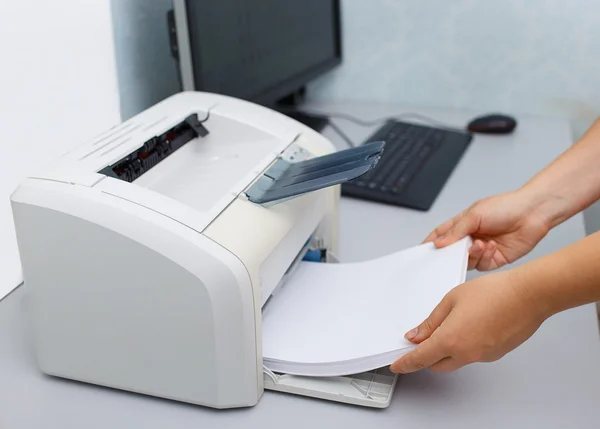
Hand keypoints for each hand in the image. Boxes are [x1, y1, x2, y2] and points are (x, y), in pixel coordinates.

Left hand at [390, 270, 547, 373]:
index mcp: (450, 340)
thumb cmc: (493, 292)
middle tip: (422, 339)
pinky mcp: (496, 354)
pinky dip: (466, 345)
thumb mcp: (452, 299)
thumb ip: (432, 321)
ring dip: (448, 350)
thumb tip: (417, 335)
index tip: (397, 365)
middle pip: (437, 364)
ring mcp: (483, 356)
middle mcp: (466, 353)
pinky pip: (473, 354)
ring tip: (453, 324)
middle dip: (426, 355)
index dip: (406, 363)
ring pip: (456, 360)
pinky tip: (472, 325)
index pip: (420, 358)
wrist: (529, 296)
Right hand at [424, 191, 551, 270]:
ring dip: (472, 254)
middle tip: (451, 254)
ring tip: (480, 244)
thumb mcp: (474, 215)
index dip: (431, 243)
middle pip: (452, 252)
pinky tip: (492, 246)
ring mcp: (482, 250)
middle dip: (451, 254)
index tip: (423, 252)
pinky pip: (482, 265)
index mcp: (462, 225)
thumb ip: (455, 231)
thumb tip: (439, 244)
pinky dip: (485, 256)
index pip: (441, 236)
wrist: (533, 213)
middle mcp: (470, 238)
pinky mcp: (494, 259)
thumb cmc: (505, 207)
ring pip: (466, 261)